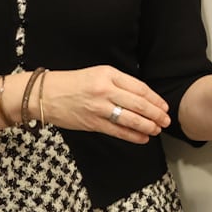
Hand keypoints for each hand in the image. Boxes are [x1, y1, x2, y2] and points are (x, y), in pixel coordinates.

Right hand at [41, 66, 170, 142]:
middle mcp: (105, 90)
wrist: (45, 95)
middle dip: (156, 114)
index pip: (139, 88)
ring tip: (157, 130)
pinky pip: (118, 131)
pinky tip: (142, 138)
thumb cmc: (72, 83)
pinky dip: (133, 136)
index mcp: (108, 74)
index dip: (155, 99)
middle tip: (166, 120)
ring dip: (147, 126)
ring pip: (130, 119)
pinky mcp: (92, 123)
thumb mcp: (97, 73)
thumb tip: (141, 97)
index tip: (164, 106)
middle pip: (138, 104)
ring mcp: (99, 108)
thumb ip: (118, 83)